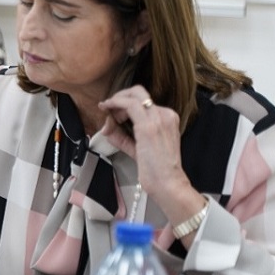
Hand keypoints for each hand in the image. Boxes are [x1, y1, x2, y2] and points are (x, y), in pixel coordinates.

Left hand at [98, 86, 200, 218]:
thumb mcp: (136, 147)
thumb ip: (121, 135)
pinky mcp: (148, 126)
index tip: (112, 111)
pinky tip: (107, 111)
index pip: (143, 100)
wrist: (167, 182)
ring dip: (116, 101)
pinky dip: (114, 104)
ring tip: (109, 114)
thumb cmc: (155, 169)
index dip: (124, 102)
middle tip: (107, 107)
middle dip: (119, 96)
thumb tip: (106, 125)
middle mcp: (165, 114)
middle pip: (138, 92)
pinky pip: (128, 105)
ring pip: (133, 95)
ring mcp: (158, 118)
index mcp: (168, 117)